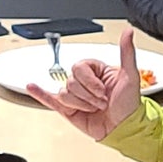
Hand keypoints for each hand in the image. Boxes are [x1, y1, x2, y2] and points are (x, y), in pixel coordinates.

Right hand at [25, 27, 144, 140]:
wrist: (124, 128)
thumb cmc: (129, 105)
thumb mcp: (130, 75)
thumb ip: (127, 52)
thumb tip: (128, 33)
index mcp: (95, 71)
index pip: (79, 68)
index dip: (90, 81)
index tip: (102, 90)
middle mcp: (84, 82)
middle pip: (71, 81)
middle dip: (88, 94)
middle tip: (101, 102)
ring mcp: (75, 96)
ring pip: (65, 92)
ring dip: (81, 103)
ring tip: (93, 108)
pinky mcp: (68, 109)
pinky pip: (50, 99)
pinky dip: (39, 93)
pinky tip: (31, 87)